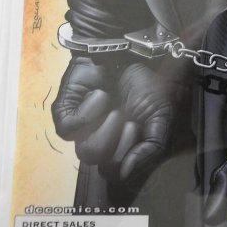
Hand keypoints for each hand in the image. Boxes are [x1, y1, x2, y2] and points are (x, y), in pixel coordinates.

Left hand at [52, 55, 178, 191]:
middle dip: (121, 141)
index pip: (121, 175)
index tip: (138, 128)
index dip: (132, 157)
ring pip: (88, 152)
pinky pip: (70, 129)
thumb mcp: (161, 117)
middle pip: (106, 167)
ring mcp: (83, 131)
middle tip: (128, 117)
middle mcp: (103, 142)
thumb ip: (151, 150)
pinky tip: (99, 95)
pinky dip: (89, 110)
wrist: (129, 51)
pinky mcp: (65, 114)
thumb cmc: (146, 84)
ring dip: (107, 127)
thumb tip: (126, 174)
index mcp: (125, 148)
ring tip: (115, 107)